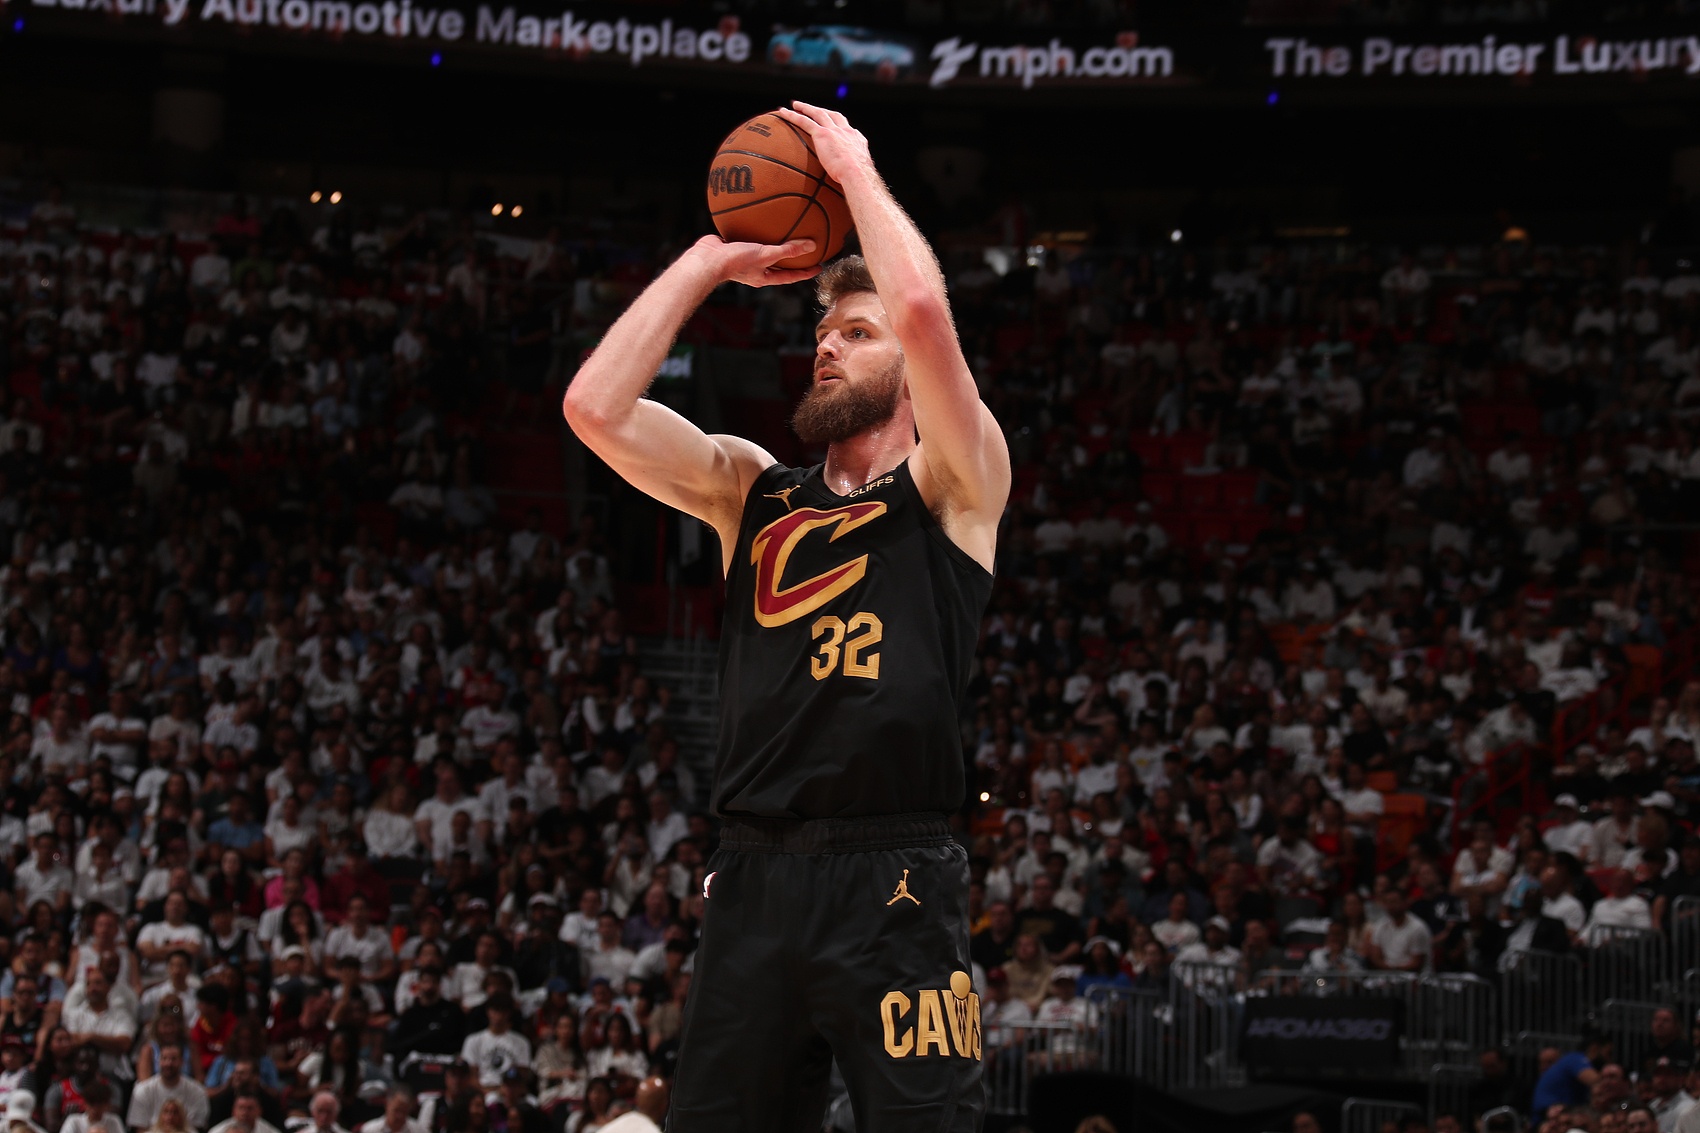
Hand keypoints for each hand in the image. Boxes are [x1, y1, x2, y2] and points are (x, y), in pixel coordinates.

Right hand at [690, 235, 818, 287]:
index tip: (818, 266)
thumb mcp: (766, 255)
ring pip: (764, 249)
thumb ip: (788, 250)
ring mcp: (744, 257)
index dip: (805, 272)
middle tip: (806, 248)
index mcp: (764, 277)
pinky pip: (750, 235)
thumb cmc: (736, 262)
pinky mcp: (734, 245)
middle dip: (791, 257)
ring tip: (785, 229)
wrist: (707, 259)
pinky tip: (761, 215)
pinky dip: (757, 227)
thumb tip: (812, 246)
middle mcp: (755, 269)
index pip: (790, 276)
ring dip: (774, 241)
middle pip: (778, 264)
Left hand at [774, 101, 873, 185]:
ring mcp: (834, 131)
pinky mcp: (822, 134)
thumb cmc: (858, 181)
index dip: (839, 124)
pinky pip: (804, 121)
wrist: (857, 174)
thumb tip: (846, 186)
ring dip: (806, 108)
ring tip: (795, 105)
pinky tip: (783, 113)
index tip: (833, 124)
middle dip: (822, 110)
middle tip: (812, 109)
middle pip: (832, 115)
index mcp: (856, 140)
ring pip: (818, 113)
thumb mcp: (857, 174)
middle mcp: (846, 131)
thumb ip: (850, 174)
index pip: (846, 128)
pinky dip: (793, 115)